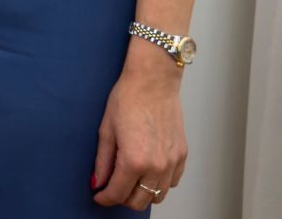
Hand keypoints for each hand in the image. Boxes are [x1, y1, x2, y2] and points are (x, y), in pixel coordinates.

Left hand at [92, 55, 186, 206]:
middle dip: (122, 198)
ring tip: (130, 179)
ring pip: (157, 195)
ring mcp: (172, 162)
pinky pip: (172, 182)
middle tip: (112, 187)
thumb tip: (98, 181)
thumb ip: (103, 160)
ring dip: (142, 192)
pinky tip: (148, 170)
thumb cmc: (128, 98)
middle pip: (139, 201)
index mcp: (134, 160)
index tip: (99, 196)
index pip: (117, 193)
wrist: (153, 80)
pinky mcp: (182, 155)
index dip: (105, 198)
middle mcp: (156, 166)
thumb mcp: (107, 129)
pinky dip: (159, 182)